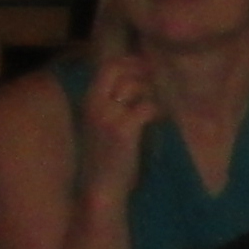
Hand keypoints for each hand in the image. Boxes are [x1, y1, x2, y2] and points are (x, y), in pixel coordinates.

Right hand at [77, 53, 160, 203]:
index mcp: (89, 101)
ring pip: (134, 86)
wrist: (102, 187)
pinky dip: (157, 111)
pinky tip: (160, 120)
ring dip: (151, 92)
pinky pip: (146, 107)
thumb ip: (114, 105)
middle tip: (155, 77)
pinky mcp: (123, 129)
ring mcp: (107, 115)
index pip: (106, 66)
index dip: (128, 61)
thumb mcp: (103, 126)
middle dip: (139, 68)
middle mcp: (94, 103)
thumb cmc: (106, 159)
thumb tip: (137, 86)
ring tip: (157, 106)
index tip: (145, 64)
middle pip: (116, 68)